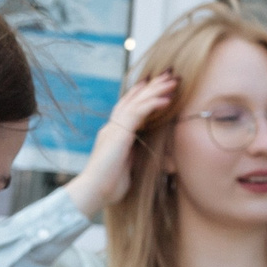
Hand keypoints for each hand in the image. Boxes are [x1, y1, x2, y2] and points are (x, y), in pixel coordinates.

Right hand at [65, 70, 180, 218]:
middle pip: (133, 99)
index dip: (140, 94)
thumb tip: (147, 152)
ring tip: (173, 80)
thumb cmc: (110, 185)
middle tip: (168, 74)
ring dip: (156, 90)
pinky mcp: (119, 134)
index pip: (127, 108)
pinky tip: (167, 99)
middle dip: (152, 86)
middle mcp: (112, 128)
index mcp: (114, 134)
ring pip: (137, 102)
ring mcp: (114, 129)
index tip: (153, 83)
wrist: (94, 192)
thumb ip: (135, 155)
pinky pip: (138, 113)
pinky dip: (153, 104)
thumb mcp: (127, 166)